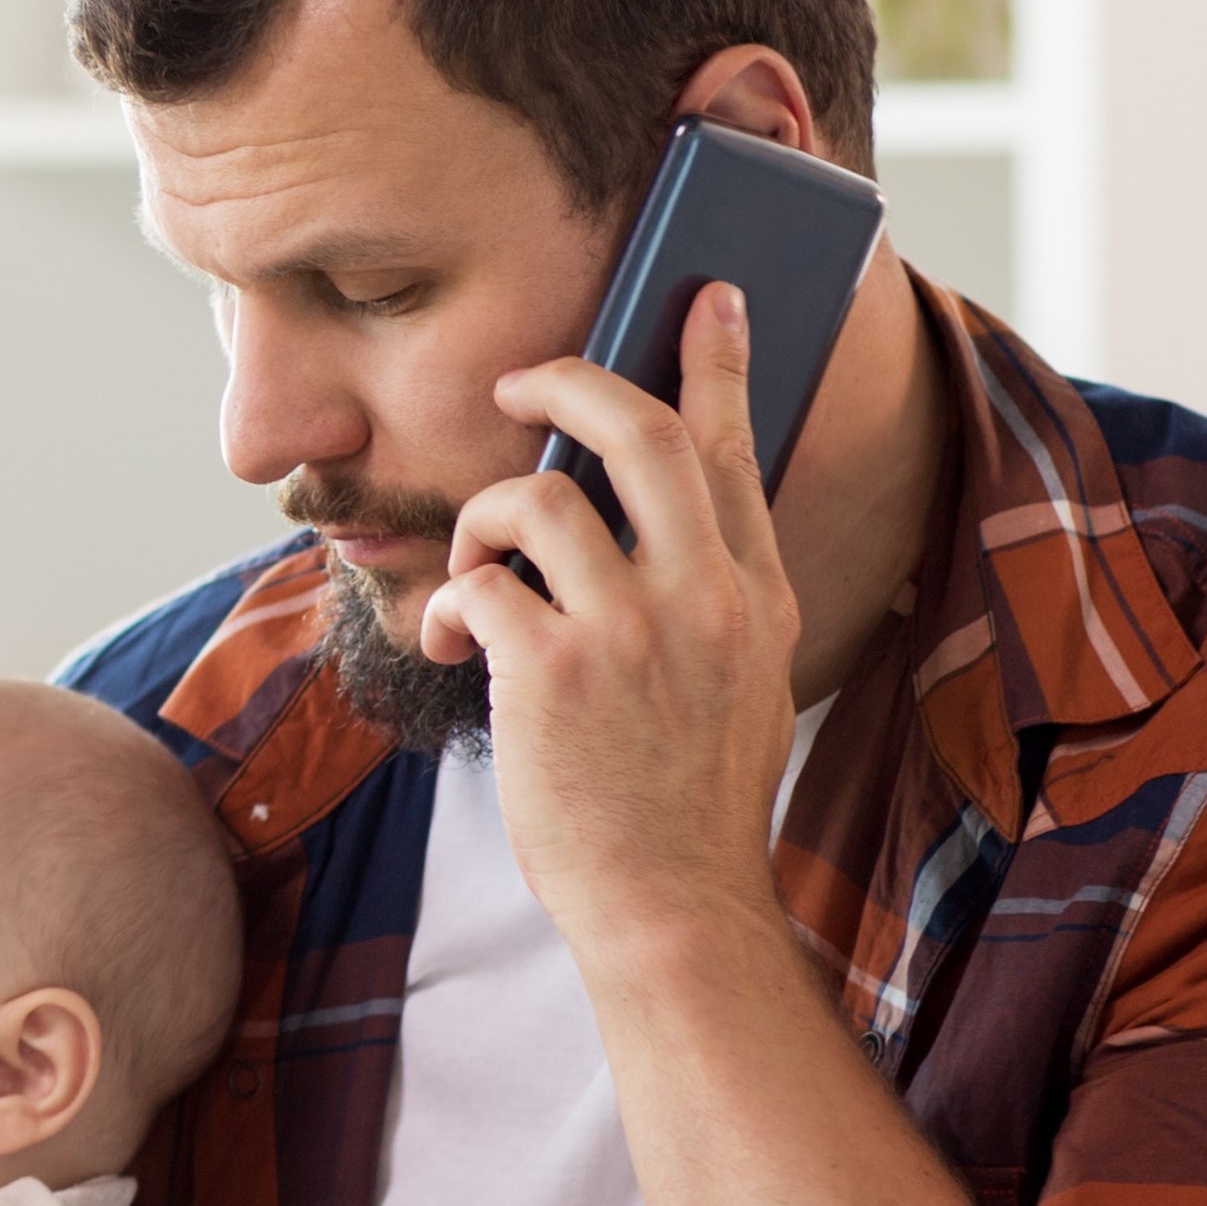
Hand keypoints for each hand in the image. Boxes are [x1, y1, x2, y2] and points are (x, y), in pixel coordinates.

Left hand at [417, 282, 804, 951]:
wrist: (673, 908)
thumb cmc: (683, 799)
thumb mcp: (737, 683)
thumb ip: (708, 597)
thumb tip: (646, 517)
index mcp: (754, 595)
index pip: (736, 448)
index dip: (718, 362)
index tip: (711, 297)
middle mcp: (704, 599)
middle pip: (639, 432)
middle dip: (567, 382)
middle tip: (521, 383)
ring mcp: (632, 633)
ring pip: (538, 499)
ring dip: (484, 520)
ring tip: (477, 575)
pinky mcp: (555, 675)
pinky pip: (478, 585)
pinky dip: (452, 604)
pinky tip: (457, 643)